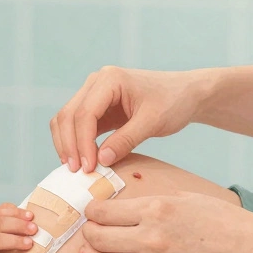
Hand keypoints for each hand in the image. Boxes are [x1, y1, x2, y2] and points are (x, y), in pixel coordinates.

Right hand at [51, 67, 201, 172]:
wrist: (185, 94)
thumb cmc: (173, 102)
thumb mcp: (153, 122)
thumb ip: (126, 140)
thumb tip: (100, 160)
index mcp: (109, 79)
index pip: (85, 113)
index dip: (82, 142)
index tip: (88, 168)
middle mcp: (96, 82)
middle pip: (69, 115)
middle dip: (69, 145)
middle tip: (76, 173)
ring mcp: (94, 93)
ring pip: (67, 119)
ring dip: (68, 144)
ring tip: (76, 170)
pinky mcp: (97, 107)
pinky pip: (77, 125)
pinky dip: (76, 142)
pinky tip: (83, 161)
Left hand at [79, 192, 252, 252]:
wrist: (250, 248)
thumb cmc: (220, 218)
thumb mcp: (184, 196)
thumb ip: (152, 200)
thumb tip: (124, 202)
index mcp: (155, 208)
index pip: (103, 211)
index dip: (91, 211)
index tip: (90, 212)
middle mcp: (151, 236)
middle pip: (98, 238)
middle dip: (88, 234)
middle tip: (88, 232)